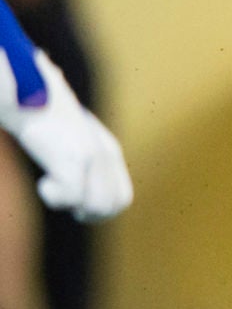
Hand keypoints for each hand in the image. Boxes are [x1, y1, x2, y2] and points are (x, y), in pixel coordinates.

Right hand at [2, 52, 131, 220]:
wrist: (32, 95)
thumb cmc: (43, 118)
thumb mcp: (68, 138)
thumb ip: (78, 158)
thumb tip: (73, 186)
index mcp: (109, 152)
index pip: (122, 198)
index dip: (99, 209)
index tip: (75, 202)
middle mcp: (107, 155)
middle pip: (115, 206)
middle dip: (89, 213)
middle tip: (64, 196)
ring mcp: (93, 157)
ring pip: (97, 206)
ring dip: (73, 205)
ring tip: (53, 186)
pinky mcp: (75, 157)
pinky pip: (72, 196)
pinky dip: (55, 197)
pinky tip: (43, 182)